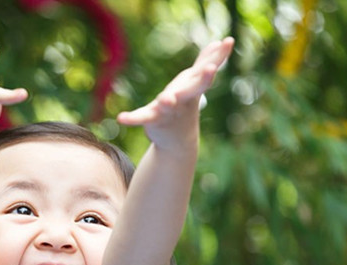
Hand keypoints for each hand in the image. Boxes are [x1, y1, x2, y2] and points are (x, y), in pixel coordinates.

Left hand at [117, 37, 233, 150]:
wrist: (178, 140)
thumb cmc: (185, 104)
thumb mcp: (195, 81)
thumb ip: (206, 61)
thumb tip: (221, 42)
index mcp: (193, 88)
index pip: (206, 71)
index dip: (216, 58)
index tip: (226, 44)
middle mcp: (184, 98)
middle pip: (195, 88)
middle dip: (204, 78)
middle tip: (211, 68)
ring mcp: (169, 110)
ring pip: (169, 104)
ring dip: (168, 101)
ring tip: (166, 99)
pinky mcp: (152, 119)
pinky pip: (141, 117)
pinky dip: (131, 118)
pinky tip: (121, 118)